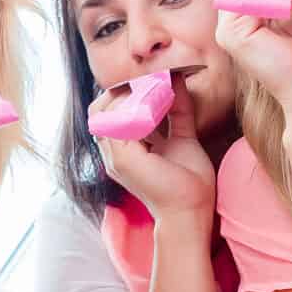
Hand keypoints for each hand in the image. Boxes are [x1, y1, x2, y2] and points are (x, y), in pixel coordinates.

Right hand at [95, 79, 216, 220]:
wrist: (192, 211)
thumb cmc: (189, 182)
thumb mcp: (182, 137)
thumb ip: (178, 110)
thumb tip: (177, 80)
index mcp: (122, 149)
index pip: (108, 111)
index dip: (127, 92)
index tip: (155, 80)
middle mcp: (113, 153)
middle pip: (98, 108)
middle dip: (124, 90)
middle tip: (153, 81)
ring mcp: (114, 157)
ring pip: (107, 110)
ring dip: (133, 95)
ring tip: (160, 90)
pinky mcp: (124, 159)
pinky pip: (121, 121)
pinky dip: (140, 107)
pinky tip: (161, 103)